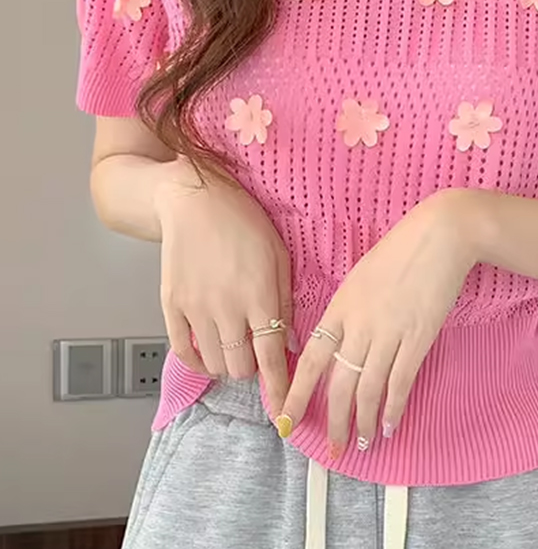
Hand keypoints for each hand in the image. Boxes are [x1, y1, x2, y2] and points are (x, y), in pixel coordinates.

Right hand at [156, 160, 293, 416]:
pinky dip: (198, 362)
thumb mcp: (279, 254)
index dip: (280, 388)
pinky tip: (208, 354)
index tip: (284, 412)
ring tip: (235, 349)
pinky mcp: (171, 305)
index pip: (272, 357)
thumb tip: (291, 340)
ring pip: (216, 363)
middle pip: (242, 367)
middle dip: (254, 371)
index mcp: (261, 295)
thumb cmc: (244, 221)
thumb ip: (284, 300)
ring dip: (229, 365)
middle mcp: (228, 308)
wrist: (194, 199)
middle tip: (258, 358)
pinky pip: (183, 350)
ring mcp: (196, 308)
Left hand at [281, 189, 476, 453]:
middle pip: (339, 382)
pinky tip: (391, 425)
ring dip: (364, 421)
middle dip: (333, 420)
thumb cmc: (400, 249)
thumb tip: (340, 339)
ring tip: (362, 443)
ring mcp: (389, 332)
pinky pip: (401, 381)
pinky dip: (394, 407)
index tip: (285, 418)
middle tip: (332, 449)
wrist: (439, 236)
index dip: (296, 392)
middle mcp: (359, 324)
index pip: (312, 359)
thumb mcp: (361, 274)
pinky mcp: (418, 337)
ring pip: (369, 388)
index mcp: (340, 306)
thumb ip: (348, 308)